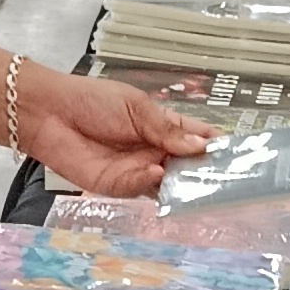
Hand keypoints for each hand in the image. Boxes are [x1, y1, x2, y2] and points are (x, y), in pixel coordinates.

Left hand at [15, 64, 210, 198]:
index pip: (198, 140)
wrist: (50, 113)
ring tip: (196, 181)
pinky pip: (138, 188)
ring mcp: (137, 172)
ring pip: (167, 184)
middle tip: (225, 177)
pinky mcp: (116, 186)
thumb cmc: (93, 101)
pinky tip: (156, 172)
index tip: (239, 155)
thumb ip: (168, 129)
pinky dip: (149, 181)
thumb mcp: (137, 107)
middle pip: (187, 168)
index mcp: (164, 128)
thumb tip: (202, 144)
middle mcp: (155, 153)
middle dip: (204, 172)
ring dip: (181, 184)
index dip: (216, 147)